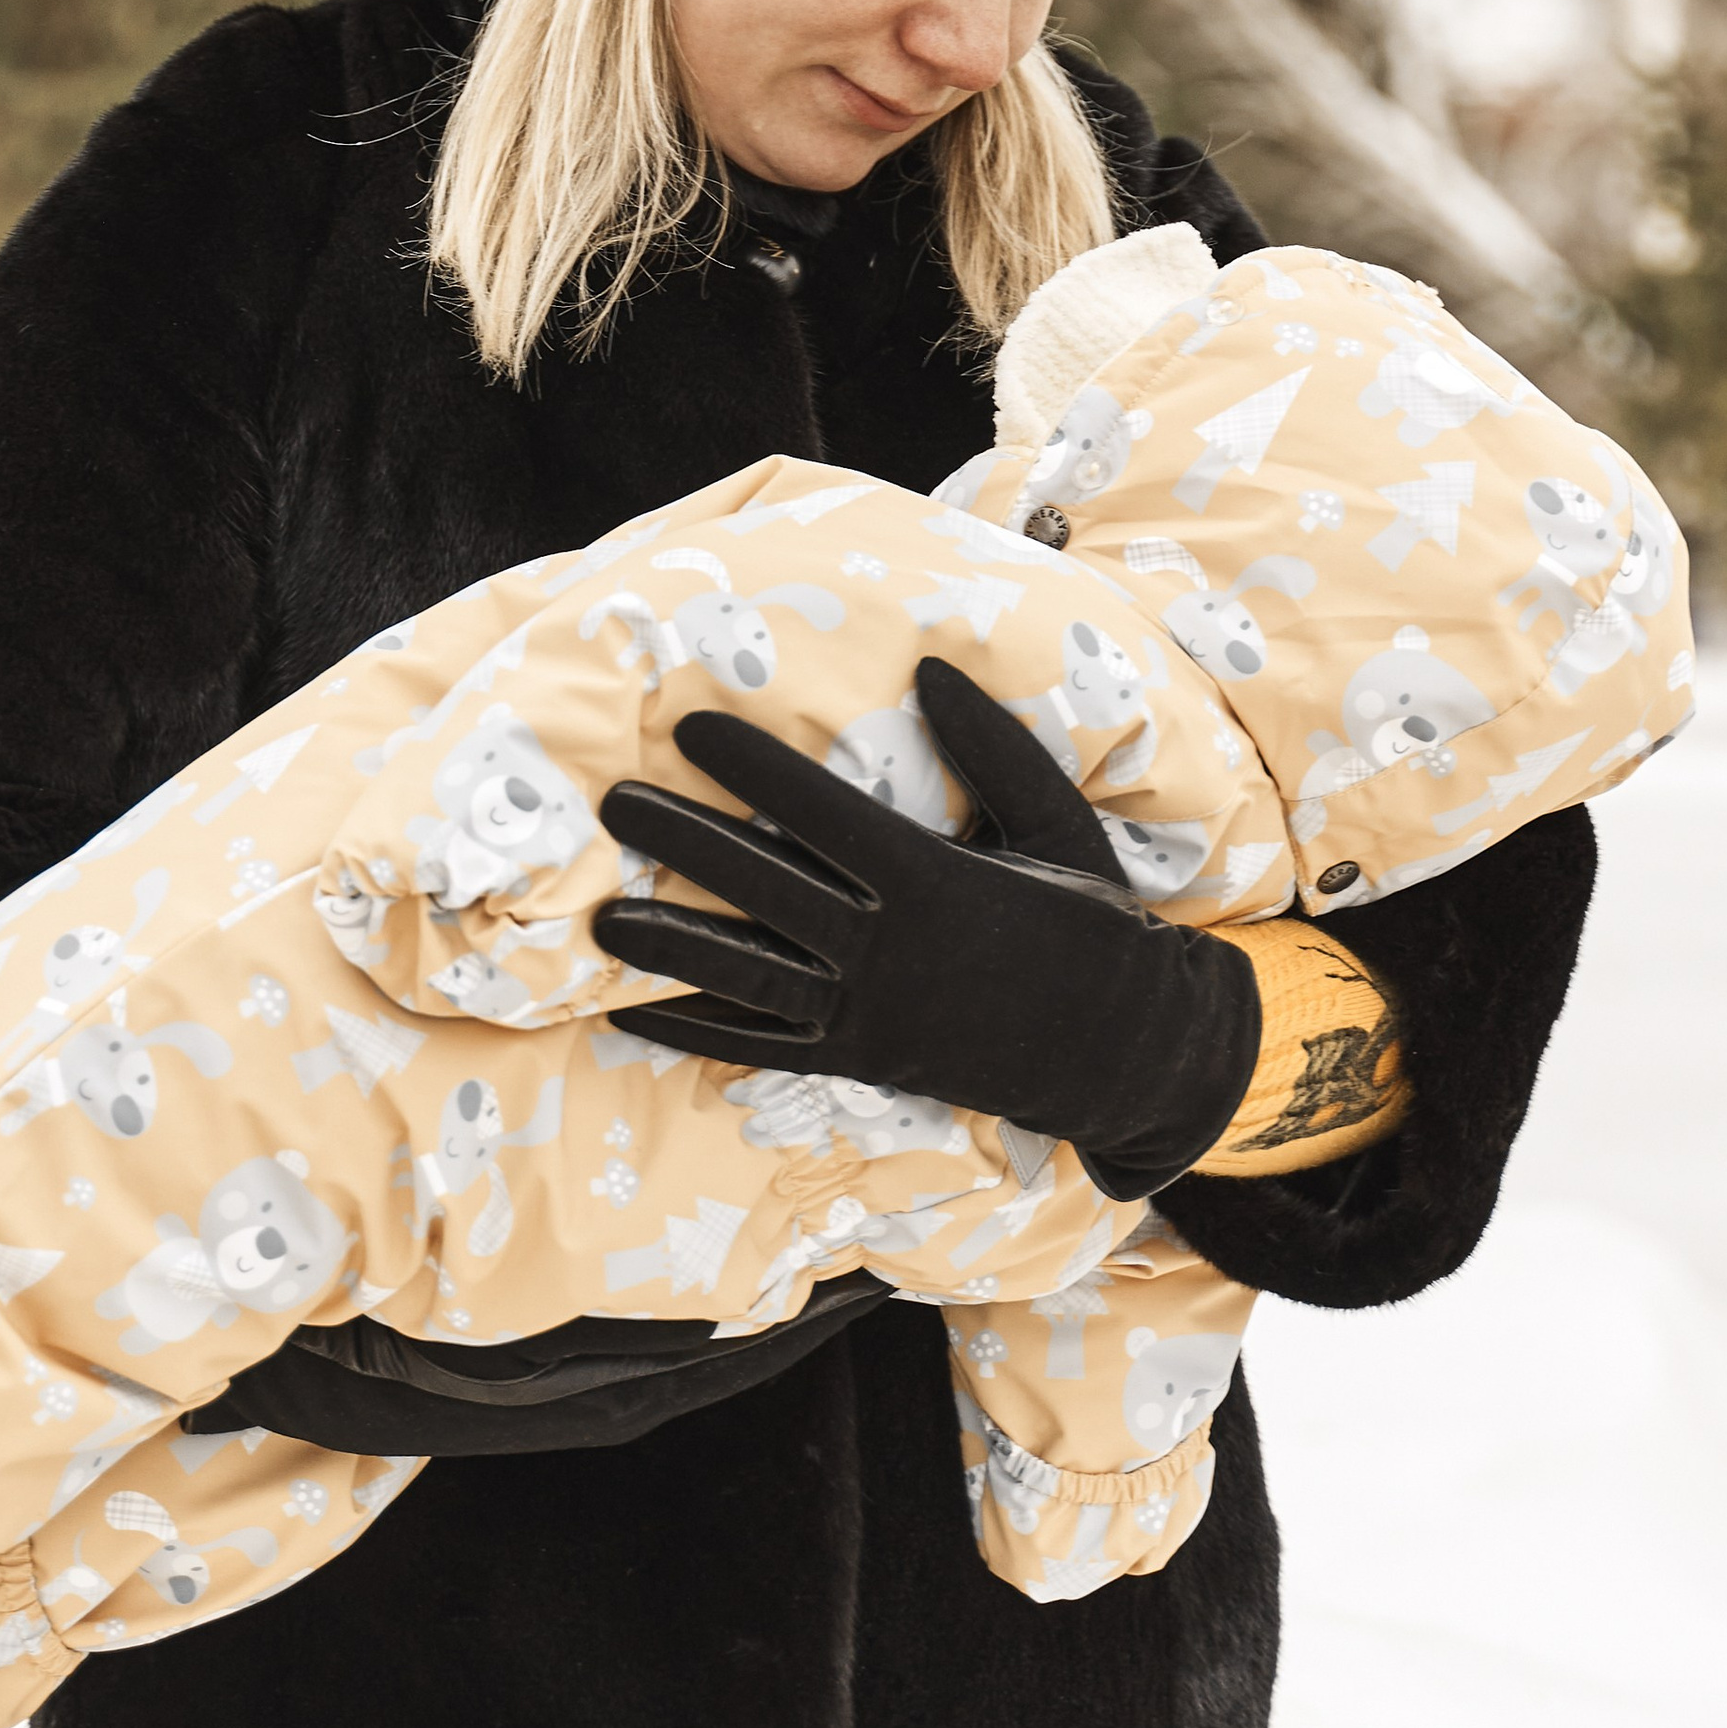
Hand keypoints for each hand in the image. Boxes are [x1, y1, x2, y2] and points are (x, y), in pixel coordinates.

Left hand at [590, 658, 1260, 1200]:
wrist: (1126, 1052)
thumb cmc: (1092, 924)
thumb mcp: (1056, 823)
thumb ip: (994, 747)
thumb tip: (930, 666)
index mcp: (934, 880)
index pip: (823, 812)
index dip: (754, 767)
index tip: (690, 726)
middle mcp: (889, 947)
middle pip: (766, 887)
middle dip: (685, 843)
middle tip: (612, 803)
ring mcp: (868, 1011)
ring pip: (749, 974)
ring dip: (670, 944)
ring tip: (600, 918)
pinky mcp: (858, 1061)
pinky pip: (759, 1047)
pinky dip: (692, 1030)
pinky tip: (630, 1014)